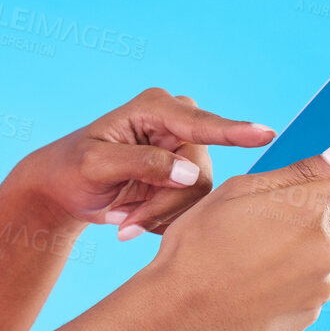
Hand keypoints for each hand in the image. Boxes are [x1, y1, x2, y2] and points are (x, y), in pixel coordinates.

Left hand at [16, 86, 276, 240]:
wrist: (64, 190)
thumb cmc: (71, 168)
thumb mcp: (95, 164)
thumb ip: (142, 163)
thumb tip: (191, 173)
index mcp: (154, 109)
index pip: (198, 123)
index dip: (233, 131)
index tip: (265, 134)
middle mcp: (177, 127)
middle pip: (197, 174)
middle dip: (161, 203)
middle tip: (122, 221)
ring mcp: (184, 155)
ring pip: (197, 197)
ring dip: (156, 215)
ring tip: (121, 219)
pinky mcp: (185, 181)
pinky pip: (192, 210)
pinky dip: (159, 221)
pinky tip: (131, 219)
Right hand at [142, 137, 329, 330]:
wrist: (181, 312)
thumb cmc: (200, 245)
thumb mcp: (239, 191)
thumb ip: (299, 171)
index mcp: (313, 209)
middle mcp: (329, 247)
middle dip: (302, 217)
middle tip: (252, 225)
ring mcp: (322, 284)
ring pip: (316, 254)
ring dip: (292, 251)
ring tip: (244, 260)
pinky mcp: (310, 313)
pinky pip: (306, 286)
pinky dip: (284, 282)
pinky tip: (249, 285)